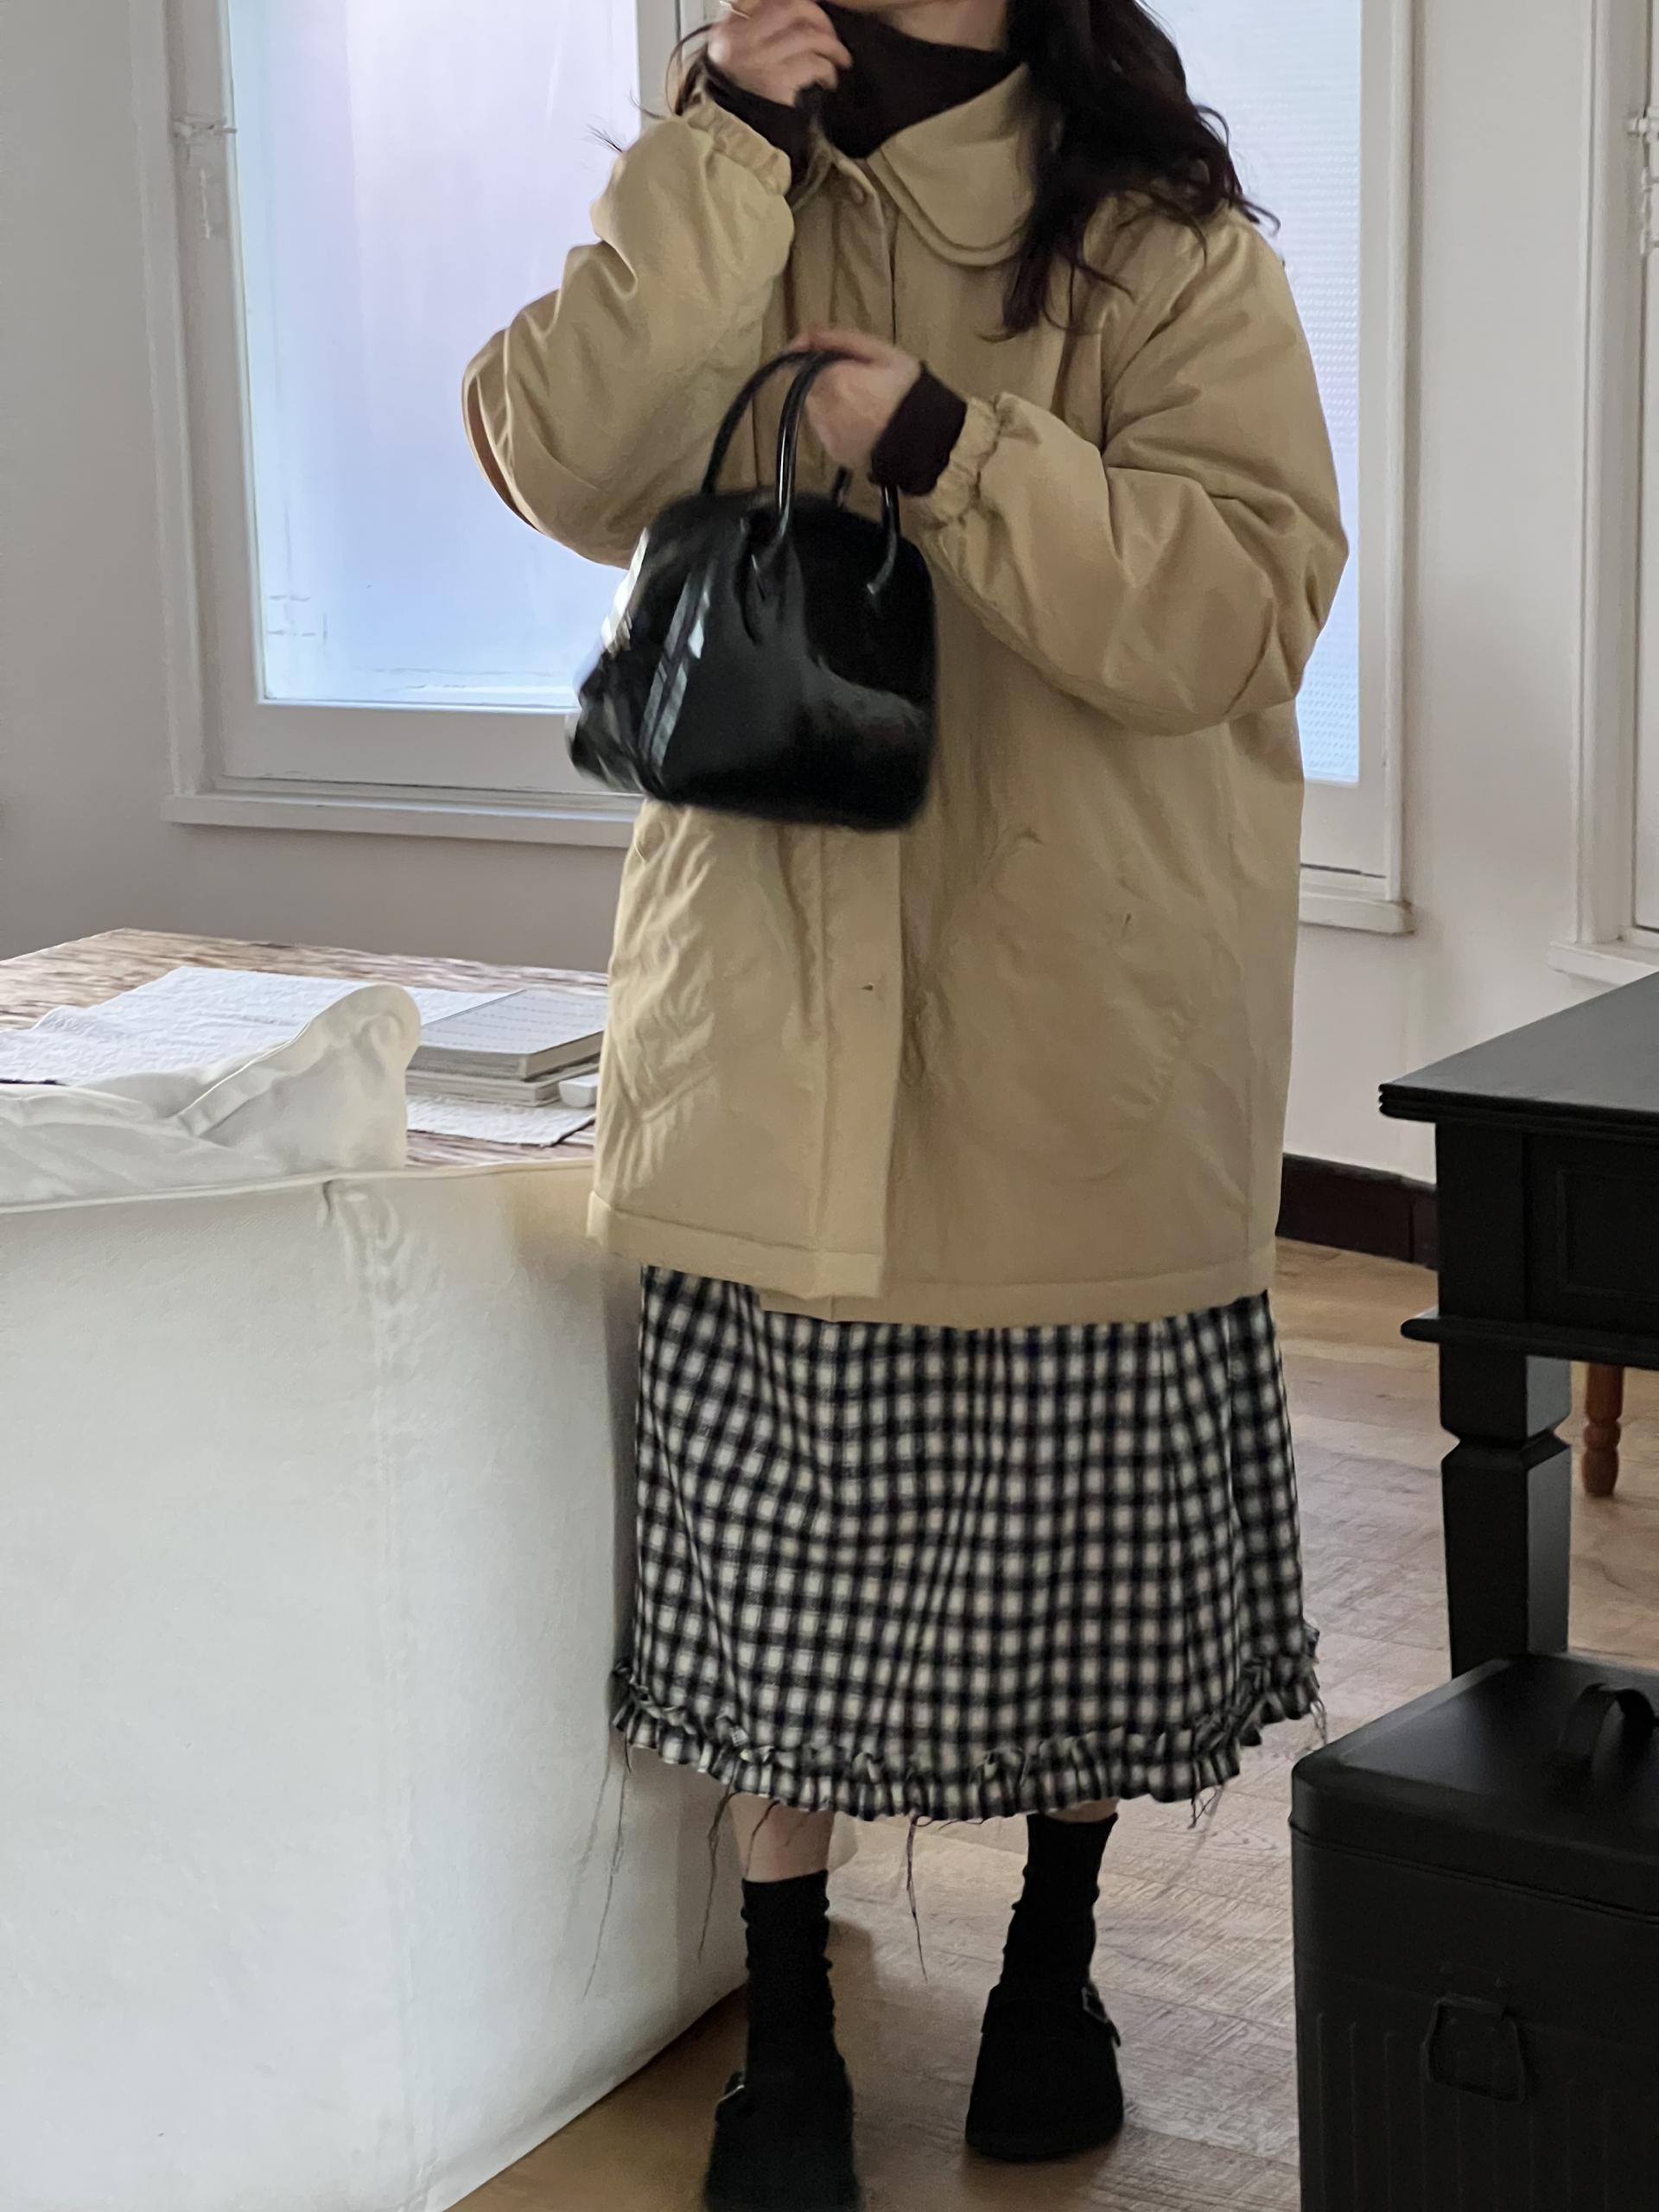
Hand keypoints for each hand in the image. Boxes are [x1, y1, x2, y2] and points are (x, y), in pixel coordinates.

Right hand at [708, 0, 852, 107]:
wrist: (733, 131)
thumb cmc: (739, 92)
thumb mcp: (736, 51)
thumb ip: (758, 25)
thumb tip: (798, 10)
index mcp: (730, 26)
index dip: (795, 1)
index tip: (810, 10)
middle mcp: (742, 39)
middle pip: (790, 7)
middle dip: (818, 17)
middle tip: (830, 33)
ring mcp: (759, 60)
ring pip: (806, 36)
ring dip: (831, 46)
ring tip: (839, 58)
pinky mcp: (777, 82)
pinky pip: (812, 65)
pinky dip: (827, 70)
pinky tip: (829, 79)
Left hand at [796, 327, 922, 473]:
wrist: (924, 441)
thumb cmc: (907, 392)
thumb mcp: (881, 352)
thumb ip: (841, 339)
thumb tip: (809, 335)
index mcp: (831, 379)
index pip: (796, 365)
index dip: (804, 355)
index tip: (817, 351)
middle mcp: (821, 409)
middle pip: (808, 388)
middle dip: (824, 380)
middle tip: (857, 380)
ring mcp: (826, 434)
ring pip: (818, 411)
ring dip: (831, 403)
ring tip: (864, 403)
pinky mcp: (835, 453)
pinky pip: (829, 432)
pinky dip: (840, 424)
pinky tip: (864, 423)